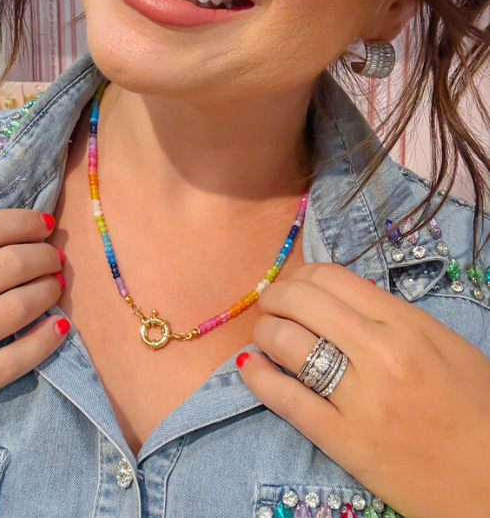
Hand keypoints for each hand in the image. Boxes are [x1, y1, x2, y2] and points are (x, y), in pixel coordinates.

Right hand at [0, 210, 69, 465]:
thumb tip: (0, 243)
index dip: (22, 222)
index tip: (44, 223)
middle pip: (4, 267)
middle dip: (42, 256)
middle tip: (55, 256)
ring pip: (14, 310)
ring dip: (48, 291)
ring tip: (58, 284)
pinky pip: (10, 364)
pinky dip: (44, 342)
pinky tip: (61, 327)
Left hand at [237, 263, 489, 517]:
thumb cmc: (476, 409)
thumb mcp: (445, 346)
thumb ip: (393, 315)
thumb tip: (342, 295)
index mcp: (406, 325)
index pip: (330, 277)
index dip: (301, 276)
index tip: (294, 287)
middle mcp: (380, 353)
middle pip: (300, 301)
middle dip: (274, 297)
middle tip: (271, 306)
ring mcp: (359, 398)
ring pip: (285, 342)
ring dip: (264, 331)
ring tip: (265, 336)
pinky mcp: (344, 441)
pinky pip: (284, 399)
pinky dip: (257, 376)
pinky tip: (249, 366)